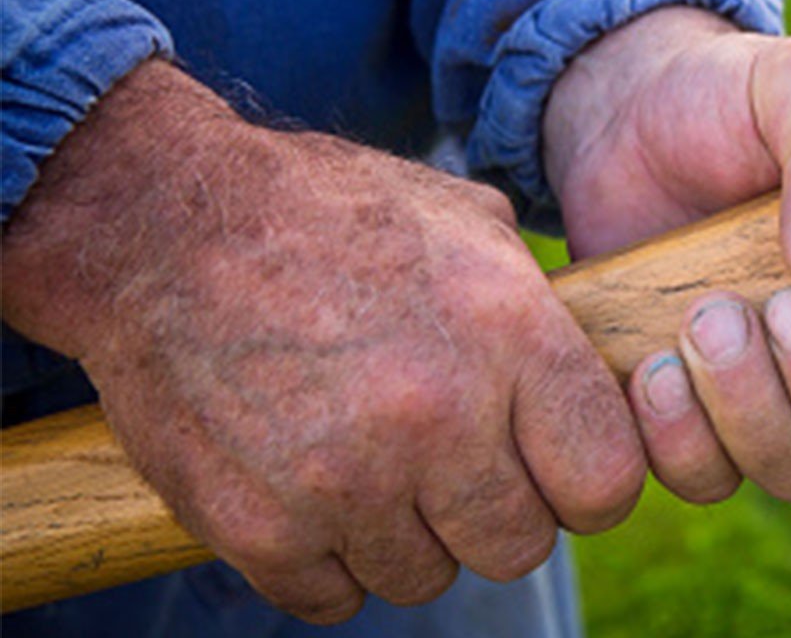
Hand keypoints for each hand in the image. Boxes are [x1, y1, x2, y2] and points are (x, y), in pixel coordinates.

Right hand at [2, 61, 644, 622]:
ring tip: (369, 458)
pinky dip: (328, 556)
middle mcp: (437, 418)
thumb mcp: (461, 219)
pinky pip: (335, 596)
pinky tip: (310, 485)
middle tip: (452, 463)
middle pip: (521, 547)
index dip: (586, 481)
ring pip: (427, 577)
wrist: (164, 224)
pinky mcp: (260, 528)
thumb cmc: (325, 213)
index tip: (556, 469)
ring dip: (407, 533)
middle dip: (496, 512)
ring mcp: (346, 483)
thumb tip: (586, 370)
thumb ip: (537, 305)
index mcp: (508, 336)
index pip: (606, 482)